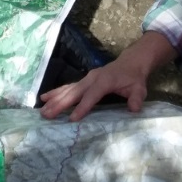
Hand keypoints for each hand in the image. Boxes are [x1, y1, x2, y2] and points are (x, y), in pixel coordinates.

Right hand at [38, 31, 172, 120]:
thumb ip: (136, 98)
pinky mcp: (84, 80)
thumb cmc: (134, 78)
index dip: (83, 107)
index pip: (92, 95)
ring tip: (42, 107)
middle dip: (60, 104)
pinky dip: (57, 92)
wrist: (130, 63)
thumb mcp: (139, 88)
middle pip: (74, 92)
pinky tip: (46, 98)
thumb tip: (134, 109)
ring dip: (55, 98)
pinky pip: (68, 87)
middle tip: (47, 114)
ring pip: (68, 89)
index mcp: (104, 81)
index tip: (72, 119)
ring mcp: (86, 78)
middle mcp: (92, 78)